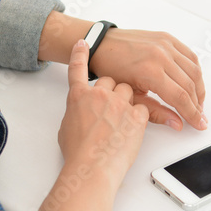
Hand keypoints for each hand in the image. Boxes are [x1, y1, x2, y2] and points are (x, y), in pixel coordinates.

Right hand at [39, 39, 148, 210]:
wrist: (91, 168)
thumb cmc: (77, 152)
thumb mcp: (67, 127)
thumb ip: (76, 112)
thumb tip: (81, 112)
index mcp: (78, 96)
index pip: (78, 69)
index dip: (79, 54)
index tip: (82, 42)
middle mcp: (98, 95)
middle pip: (111, 81)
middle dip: (113, 92)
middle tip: (111, 111)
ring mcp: (118, 103)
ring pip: (129, 91)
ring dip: (128, 102)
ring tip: (121, 124)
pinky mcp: (136, 115)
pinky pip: (142, 108)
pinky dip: (139, 118)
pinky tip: (130, 132)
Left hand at [90, 29, 206, 130]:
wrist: (101, 46)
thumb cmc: (110, 70)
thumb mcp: (130, 97)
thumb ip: (156, 112)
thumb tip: (177, 124)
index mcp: (150, 72)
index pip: (180, 98)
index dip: (192, 114)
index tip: (199, 124)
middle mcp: (160, 56)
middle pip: (190, 85)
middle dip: (197, 104)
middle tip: (199, 116)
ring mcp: (165, 45)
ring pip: (194, 70)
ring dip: (199, 88)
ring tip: (198, 102)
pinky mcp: (166, 38)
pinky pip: (189, 55)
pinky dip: (195, 70)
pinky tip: (193, 82)